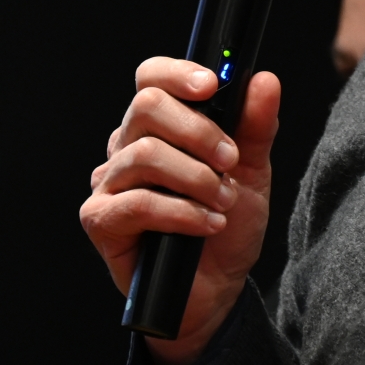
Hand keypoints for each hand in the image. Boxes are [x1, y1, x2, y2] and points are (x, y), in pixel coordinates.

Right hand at [81, 57, 278, 364]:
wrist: (216, 291)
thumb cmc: (226, 227)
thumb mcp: (252, 173)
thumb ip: (256, 127)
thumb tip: (263, 80)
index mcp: (157, 127)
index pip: (151, 79)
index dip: (177, 73)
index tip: (213, 85)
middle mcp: (125, 148)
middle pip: (146, 107)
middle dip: (198, 130)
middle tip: (230, 160)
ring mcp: (108, 183)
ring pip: (144, 155)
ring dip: (196, 178)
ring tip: (224, 201)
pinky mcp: (101, 220)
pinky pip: (135, 203)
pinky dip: (181, 212)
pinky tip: (207, 225)